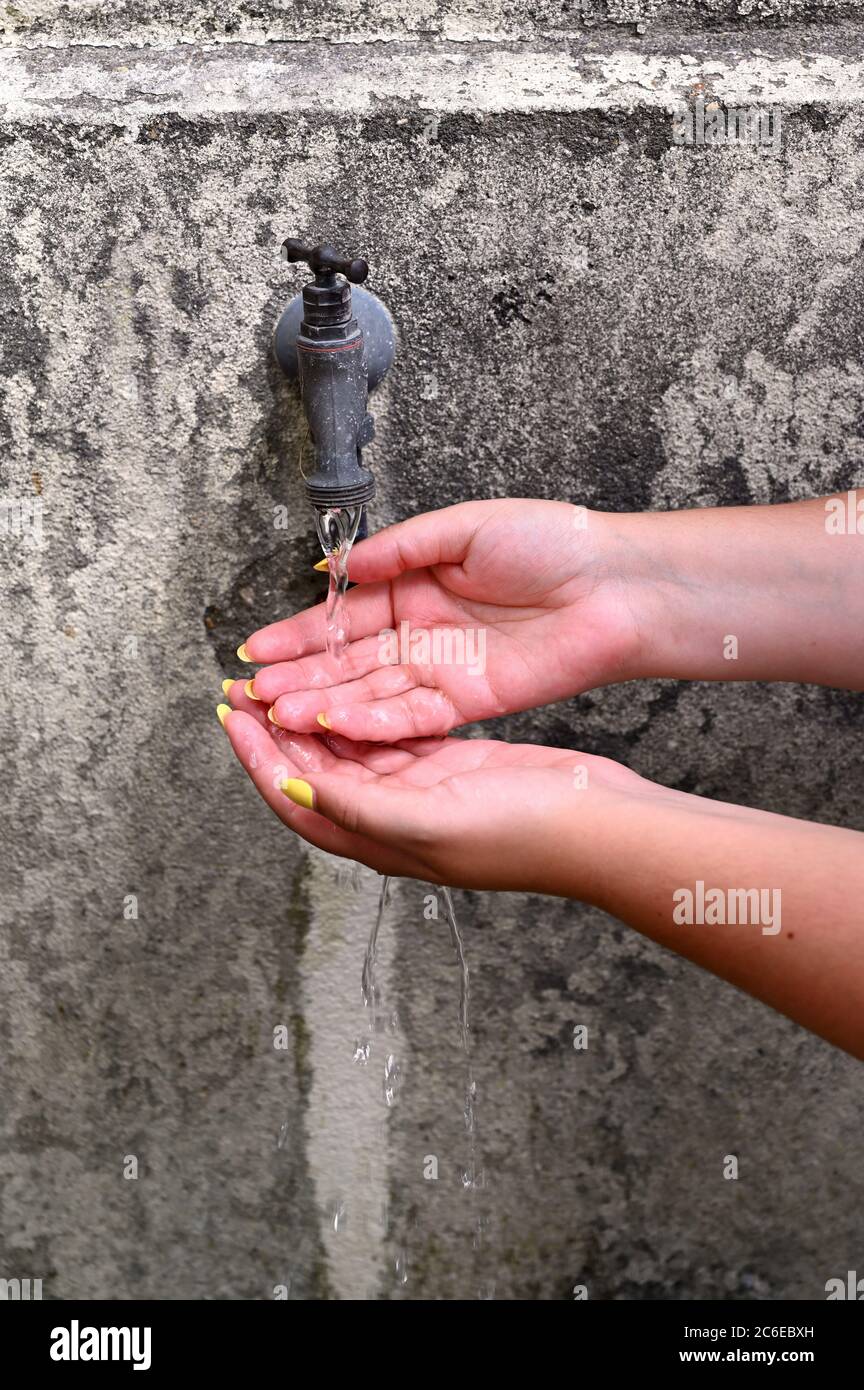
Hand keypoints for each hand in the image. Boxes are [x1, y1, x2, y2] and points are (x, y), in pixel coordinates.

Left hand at [218, 680, 650, 895]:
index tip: (231, 714)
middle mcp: (390, 819)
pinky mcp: (448, 767)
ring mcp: (419, 793)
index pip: (293, 796)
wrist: (598, 825)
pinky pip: (388, 736)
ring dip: (311, 717)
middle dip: (274, 729)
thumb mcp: (430, 820)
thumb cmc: (524, 834)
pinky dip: (360, 711)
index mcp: (378, 840)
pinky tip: (345, 684)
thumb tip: (290, 785)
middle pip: (311, 770)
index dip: (257, 757)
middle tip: (246, 685)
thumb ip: (357, 804)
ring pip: (346, 751)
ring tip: (283, 679)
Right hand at [237, 499, 641, 740]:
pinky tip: (332, 723)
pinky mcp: (468, 701)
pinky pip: (411, 716)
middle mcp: (421, 633)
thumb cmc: (553, 542)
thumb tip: (338, 566)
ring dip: (322, 702)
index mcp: (415, 587)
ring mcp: (442, 669)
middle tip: (250, 690)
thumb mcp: (464, 526)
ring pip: (370, 693)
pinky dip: (371, 721)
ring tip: (275, 711)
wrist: (615, 583)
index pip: (343, 616)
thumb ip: (399, 549)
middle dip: (297, 676)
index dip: (299, 633)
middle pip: (347, 661)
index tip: (255, 647)